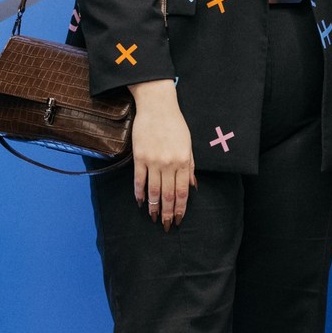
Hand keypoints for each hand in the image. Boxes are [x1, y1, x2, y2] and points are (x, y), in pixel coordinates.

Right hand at [129, 79, 193, 228]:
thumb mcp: (189, 145)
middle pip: (168, 195)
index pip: (183, 192)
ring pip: (153, 191)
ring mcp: (153, 161)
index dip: (181, 208)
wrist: (157, 106)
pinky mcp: (139, 157)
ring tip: (154, 218)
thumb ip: (190, 167)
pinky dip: (139, 193)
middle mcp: (169, 164)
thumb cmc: (175, 124)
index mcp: (183, 161)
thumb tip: (193, 188)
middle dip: (168, 213)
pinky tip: (140, 203)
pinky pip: (139, 180)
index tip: (180, 219)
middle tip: (167, 226)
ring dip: (154, 207)